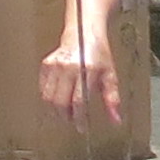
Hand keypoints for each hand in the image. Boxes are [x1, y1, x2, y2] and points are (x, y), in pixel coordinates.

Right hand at [38, 0, 121, 122]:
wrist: (83, 32)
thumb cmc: (99, 54)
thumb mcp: (110, 76)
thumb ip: (112, 100)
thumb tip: (116, 121)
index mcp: (87, 70)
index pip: (78, 101)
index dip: (79, 118)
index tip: (82, 127)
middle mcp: (69, 67)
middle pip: (60, 101)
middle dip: (65, 116)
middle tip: (72, 122)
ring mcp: (55, 65)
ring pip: (48, 97)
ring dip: (55, 110)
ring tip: (64, 115)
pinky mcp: (46, 64)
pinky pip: (43, 88)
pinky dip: (48, 98)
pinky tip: (56, 101)